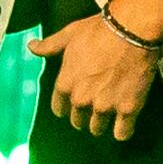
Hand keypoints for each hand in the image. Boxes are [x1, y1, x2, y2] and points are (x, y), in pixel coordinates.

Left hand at [28, 13, 158, 140]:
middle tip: (94, 105)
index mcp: (65, 84)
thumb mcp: (69, 35)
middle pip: (78, 121)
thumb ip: (49, 46)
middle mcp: (82, 99)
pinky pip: (122, 133)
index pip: (59, 109)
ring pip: (98, 128)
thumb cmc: (98, 31)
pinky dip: (123, 130)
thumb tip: (31, 46)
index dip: (66, 107)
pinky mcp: (128, 108)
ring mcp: (105, 106)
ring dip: (102, 123)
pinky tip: (125, 123)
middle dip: (84, 115)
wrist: (131, 30)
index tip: (73, 103)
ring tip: (110, 113)